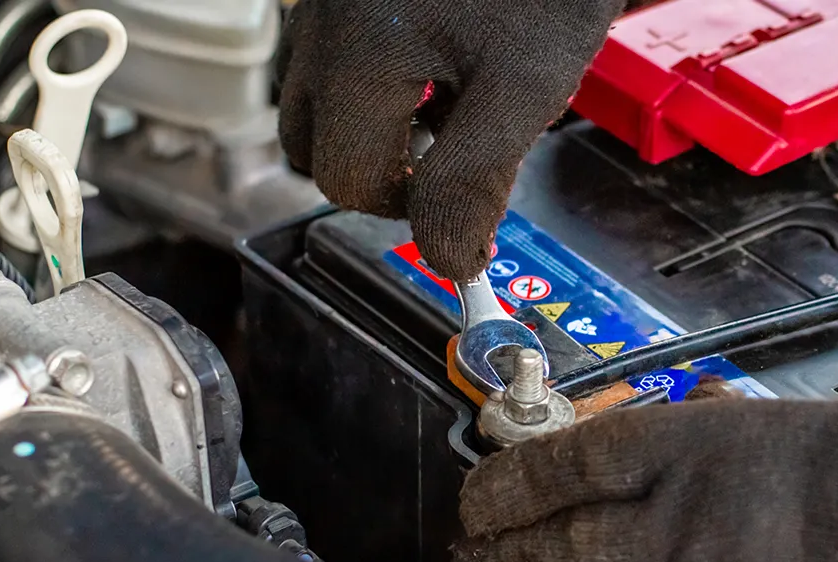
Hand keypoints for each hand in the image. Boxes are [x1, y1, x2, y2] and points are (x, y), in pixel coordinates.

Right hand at [278, 0, 622, 281]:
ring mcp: (326, 4)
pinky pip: (336, 57)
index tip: (469, 217)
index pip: (346, 179)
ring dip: (374, 129)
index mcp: (357, 56)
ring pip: (318, 101)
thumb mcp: (524, 91)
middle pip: (313, 145)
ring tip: (455, 111)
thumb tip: (446, 260)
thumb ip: (473, 181)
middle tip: (456, 165)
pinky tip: (446, 65)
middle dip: (380, 171)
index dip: (410, 213)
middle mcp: (322, 26)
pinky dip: (378, 83)